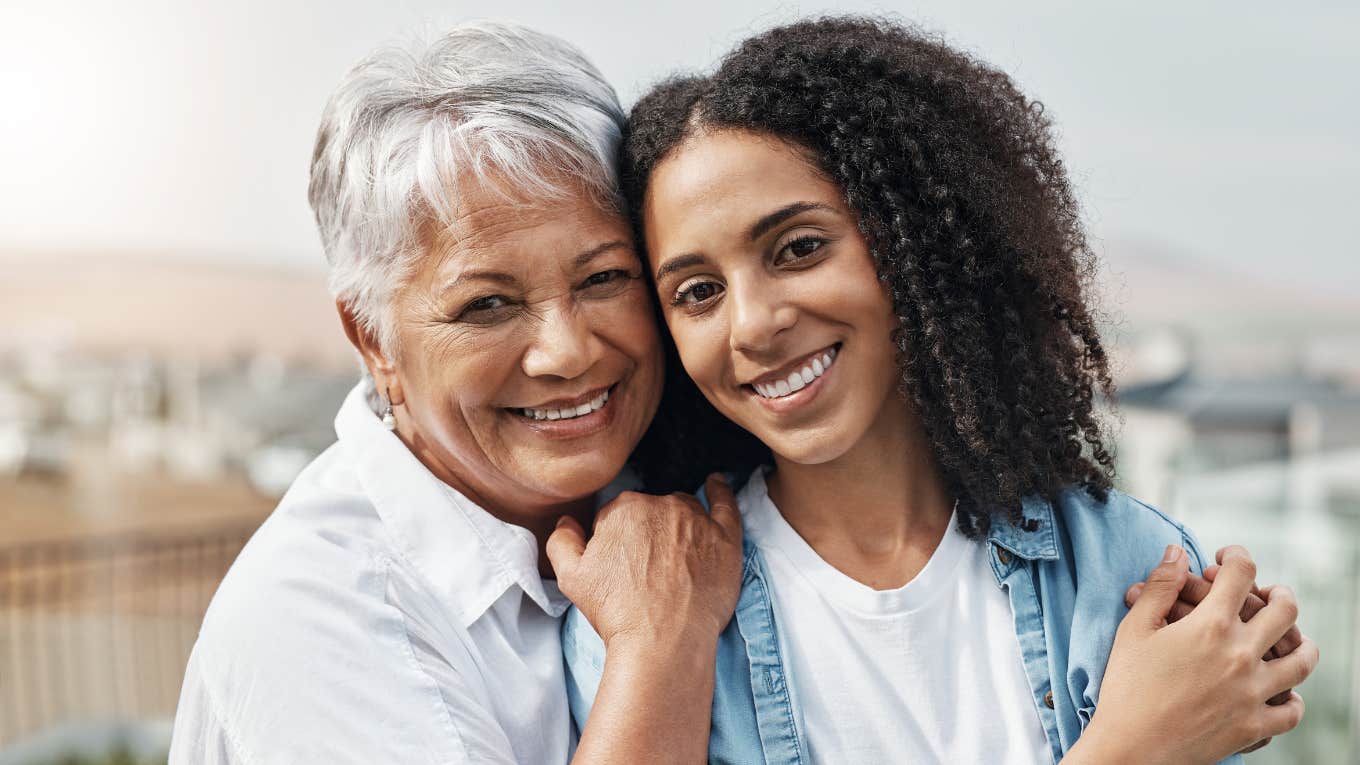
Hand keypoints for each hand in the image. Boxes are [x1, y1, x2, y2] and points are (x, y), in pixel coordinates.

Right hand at [547, 474, 743, 647]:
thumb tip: (567, 522)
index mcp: (624, 508)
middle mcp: (662, 505)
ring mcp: (696, 520)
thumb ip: (562, 541)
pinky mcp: (724, 538)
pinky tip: (716, 483)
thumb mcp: (571, 577)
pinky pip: (725, 505)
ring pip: (684, 510)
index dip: (617, 541)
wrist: (662, 642)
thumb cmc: (617, 611)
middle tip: (646, 571)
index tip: (622, 566)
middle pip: (651, 510)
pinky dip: (720, 492)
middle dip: (646, 533)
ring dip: (678, 524)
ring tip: (674, 556)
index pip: (618, 515)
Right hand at [1077, 545, 1317, 764]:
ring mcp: (1254, 692)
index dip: (1236, 556)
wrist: (1132, 748)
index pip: (1241, 574)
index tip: (1226, 558)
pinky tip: (1283, 692)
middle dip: (1278, 593)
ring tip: (1290, 637)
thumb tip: (1177, 552)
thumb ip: (1159, 587)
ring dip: (1301, 641)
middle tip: (1267, 592)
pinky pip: (1292, 710)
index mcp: (1211, 626)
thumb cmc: (1126, 687)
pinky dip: (1293, 699)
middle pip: (1285, 611)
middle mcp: (1242, 655)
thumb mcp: (1134, 630)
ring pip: (1302, 660)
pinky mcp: (1255, 726)